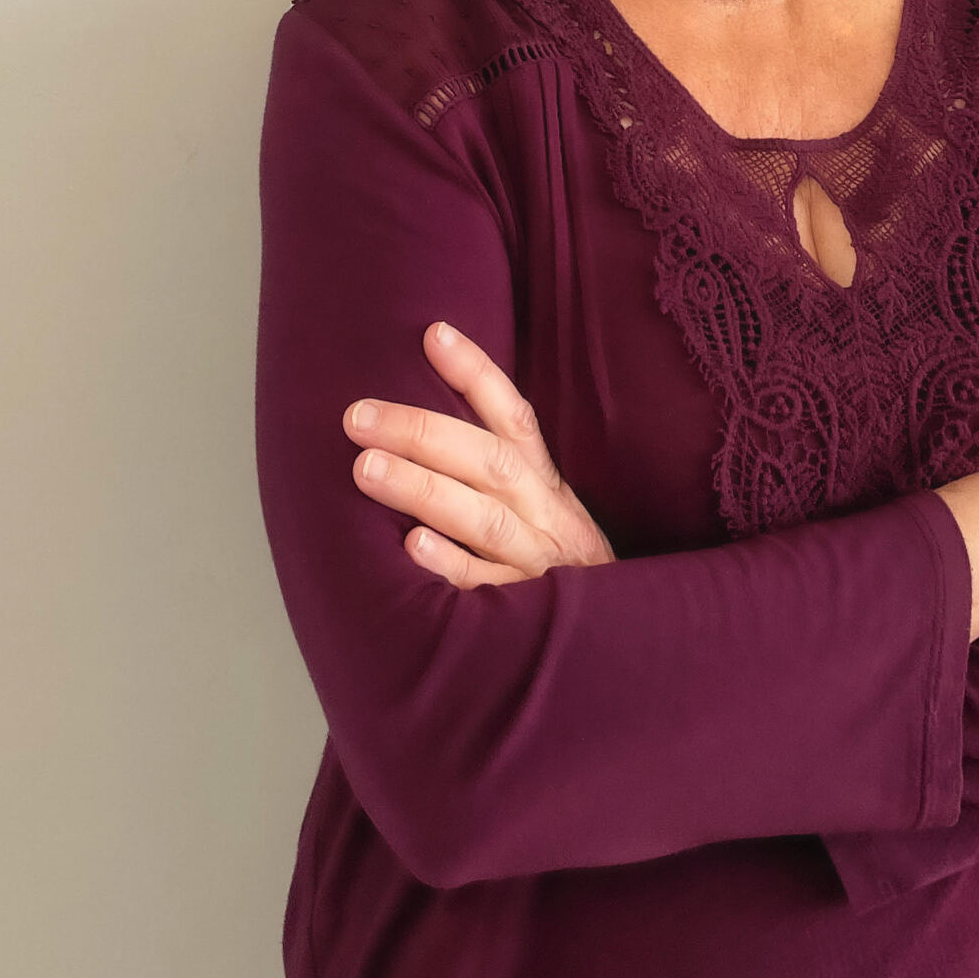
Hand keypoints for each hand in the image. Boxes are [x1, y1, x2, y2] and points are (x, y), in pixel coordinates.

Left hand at [343, 321, 615, 588]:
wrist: (620, 644)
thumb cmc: (557, 569)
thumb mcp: (544, 512)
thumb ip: (498, 474)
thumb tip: (418, 428)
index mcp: (546, 485)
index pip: (515, 418)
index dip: (477, 374)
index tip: (434, 334)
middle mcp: (545, 515)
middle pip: (488, 461)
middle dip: (422, 433)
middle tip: (357, 416)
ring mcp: (538, 562)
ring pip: (484, 517)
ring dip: (424, 489)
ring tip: (367, 468)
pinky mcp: (528, 611)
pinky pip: (487, 587)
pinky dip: (452, 564)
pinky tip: (411, 548)